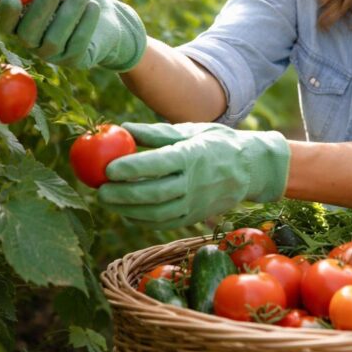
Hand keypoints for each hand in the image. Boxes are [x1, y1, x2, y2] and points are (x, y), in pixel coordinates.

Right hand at [0, 0, 145, 70]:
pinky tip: (93, 6)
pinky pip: (77, 44)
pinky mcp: (74, 60)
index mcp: (21, 21)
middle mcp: (31, 42)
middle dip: (38, 12)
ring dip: (67, 15)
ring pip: (53, 40)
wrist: (107, 19)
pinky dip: (85, 24)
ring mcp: (52, 54)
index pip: (4, 23)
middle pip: (27, 34)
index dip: (4, 13)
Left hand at [97, 122, 290, 228]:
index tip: (108, 168)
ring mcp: (197, 203)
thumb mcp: (191, 130)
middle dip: (123, 194)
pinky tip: (128, 212)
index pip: (158, 164)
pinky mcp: (196, 216)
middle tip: (100, 190)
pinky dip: (143, 220)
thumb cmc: (217, 142)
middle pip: (154, 193)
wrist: (252, 168)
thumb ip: (157, 133)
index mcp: (193, 155)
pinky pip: (166, 223)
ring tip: (108, 201)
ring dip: (128, 209)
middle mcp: (196, 182)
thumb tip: (124, 128)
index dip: (131, 168)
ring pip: (157, 212)